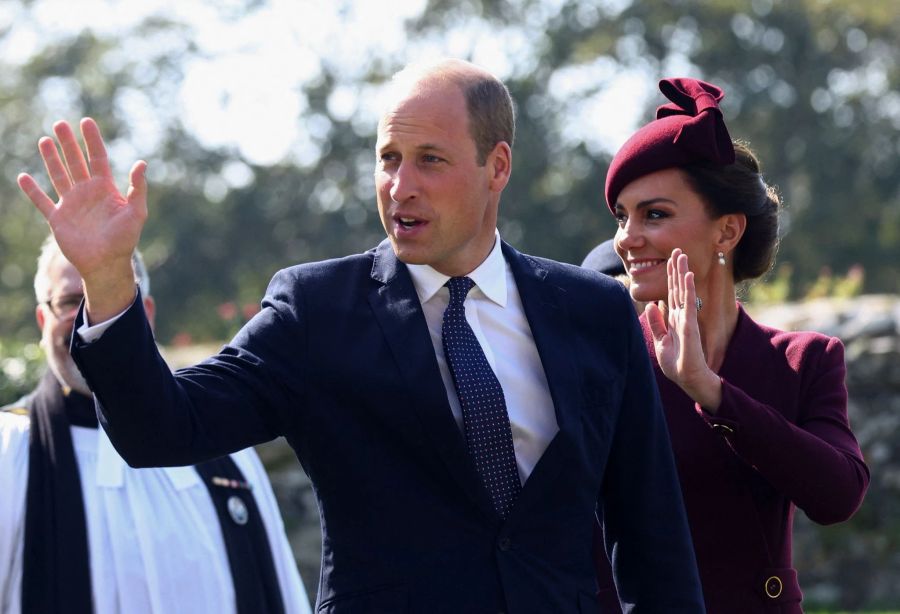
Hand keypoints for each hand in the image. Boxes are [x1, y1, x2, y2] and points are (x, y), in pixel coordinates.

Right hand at [18, 118, 147, 320]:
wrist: (107, 263)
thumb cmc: (125, 239)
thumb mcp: (137, 212)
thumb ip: (138, 188)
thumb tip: (141, 163)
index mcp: (105, 189)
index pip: (97, 158)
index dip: (92, 140)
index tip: (86, 122)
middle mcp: (87, 193)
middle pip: (75, 162)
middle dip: (68, 143)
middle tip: (60, 123)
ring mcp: (71, 204)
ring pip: (58, 175)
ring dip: (51, 159)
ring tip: (44, 140)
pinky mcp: (58, 218)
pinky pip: (42, 201)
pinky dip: (32, 190)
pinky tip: (23, 176)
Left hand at [645, 249, 721, 410]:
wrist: (688, 379)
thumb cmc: (677, 363)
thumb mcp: (661, 341)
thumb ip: (657, 323)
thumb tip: (651, 305)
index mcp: (674, 319)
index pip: (672, 293)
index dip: (671, 277)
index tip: (670, 261)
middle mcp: (682, 316)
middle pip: (678, 288)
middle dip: (677, 269)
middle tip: (677, 250)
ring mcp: (687, 319)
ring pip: (684, 291)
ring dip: (682, 273)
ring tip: (682, 256)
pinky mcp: (690, 326)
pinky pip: (688, 303)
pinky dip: (688, 289)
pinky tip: (688, 276)